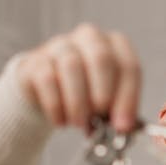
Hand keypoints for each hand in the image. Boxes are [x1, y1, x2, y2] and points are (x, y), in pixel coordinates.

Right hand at [17, 23, 141, 132]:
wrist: (48, 93)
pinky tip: (60, 120)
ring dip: (78, 103)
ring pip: (72, 66)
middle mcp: (89, 38)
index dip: (128, 98)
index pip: (129, 66)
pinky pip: (47, 79)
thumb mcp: (109, 102)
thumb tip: (122, 126)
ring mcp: (60, 45)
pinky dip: (56, 105)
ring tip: (79, 123)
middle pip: (101, 58)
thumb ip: (118, 111)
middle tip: (99, 119)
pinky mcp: (36, 60)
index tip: (122, 126)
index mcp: (114, 45)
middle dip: (103, 94)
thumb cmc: (87, 96)